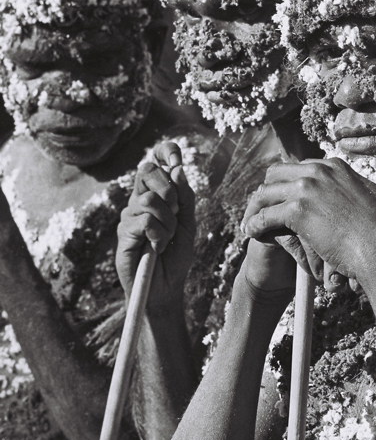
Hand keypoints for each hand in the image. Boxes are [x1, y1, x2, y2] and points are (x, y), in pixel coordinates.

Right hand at [116, 141, 195, 314]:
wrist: (166, 287)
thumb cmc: (175, 255)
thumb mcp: (188, 223)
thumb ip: (185, 197)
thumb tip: (178, 168)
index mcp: (155, 194)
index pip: (154, 162)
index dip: (164, 152)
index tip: (175, 157)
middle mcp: (138, 201)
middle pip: (146, 170)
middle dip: (168, 189)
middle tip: (175, 212)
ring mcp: (128, 216)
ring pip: (148, 199)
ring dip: (167, 221)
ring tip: (167, 238)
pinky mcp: (123, 234)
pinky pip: (144, 221)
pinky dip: (159, 234)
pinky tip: (157, 247)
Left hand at [241, 158, 375, 298]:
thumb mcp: (375, 198)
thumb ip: (362, 190)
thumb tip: (365, 192)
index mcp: (335, 167)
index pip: (300, 168)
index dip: (288, 184)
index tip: (283, 198)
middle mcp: (319, 171)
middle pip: (277, 173)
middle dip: (267, 190)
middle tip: (261, 208)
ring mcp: (307, 188)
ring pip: (266, 192)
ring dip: (254, 208)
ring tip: (249, 223)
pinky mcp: (298, 209)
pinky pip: (265, 214)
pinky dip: (254, 224)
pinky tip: (250, 233)